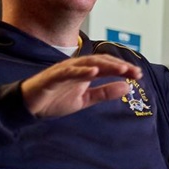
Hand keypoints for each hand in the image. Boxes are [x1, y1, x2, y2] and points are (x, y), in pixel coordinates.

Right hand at [21, 55, 142, 117]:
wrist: (29, 107)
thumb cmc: (55, 100)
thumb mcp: (85, 99)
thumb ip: (104, 93)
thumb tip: (127, 87)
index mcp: (85, 72)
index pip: (108, 66)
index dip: (124, 69)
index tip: (139, 75)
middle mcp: (77, 68)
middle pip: (101, 61)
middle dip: (119, 66)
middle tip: (135, 72)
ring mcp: (64, 70)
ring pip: (87, 63)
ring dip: (105, 65)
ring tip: (121, 69)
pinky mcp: (52, 77)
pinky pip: (68, 72)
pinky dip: (81, 71)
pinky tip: (94, 72)